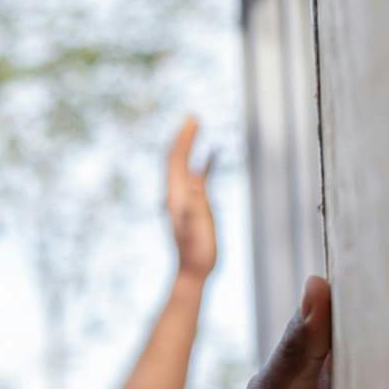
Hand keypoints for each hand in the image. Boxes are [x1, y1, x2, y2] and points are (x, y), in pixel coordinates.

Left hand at [166, 114, 216, 281]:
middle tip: (193, 116)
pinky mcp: (196, 206)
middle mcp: (176, 194)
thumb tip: (195, 185)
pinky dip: (204, 164)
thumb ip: (194, 207)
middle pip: (176, 159)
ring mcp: (185, 199)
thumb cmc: (196, 253)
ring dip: (190, 146)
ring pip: (184, 166)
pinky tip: (212, 155)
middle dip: (184, 137)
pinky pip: (199, 178)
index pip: (176, 161)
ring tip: (197, 126)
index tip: (192, 120)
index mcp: (175, 196)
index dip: (183, 140)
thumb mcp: (196, 229)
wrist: (193, 272)